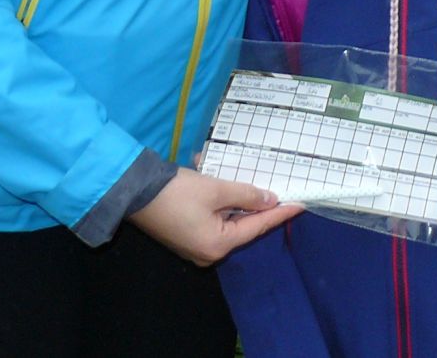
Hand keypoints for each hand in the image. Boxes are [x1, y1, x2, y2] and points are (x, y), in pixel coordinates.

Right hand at [128, 167, 300, 265]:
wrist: (134, 191)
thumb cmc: (177, 192)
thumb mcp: (217, 190)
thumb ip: (247, 195)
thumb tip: (270, 200)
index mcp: (217, 245)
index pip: (258, 227)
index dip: (280, 213)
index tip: (301, 204)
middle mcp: (207, 252)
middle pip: (243, 226)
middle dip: (259, 206)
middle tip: (283, 191)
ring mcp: (195, 245)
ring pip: (228, 221)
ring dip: (239, 201)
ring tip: (258, 185)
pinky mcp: (186, 235)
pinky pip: (213, 219)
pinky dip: (222, 202)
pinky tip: (228, 184)